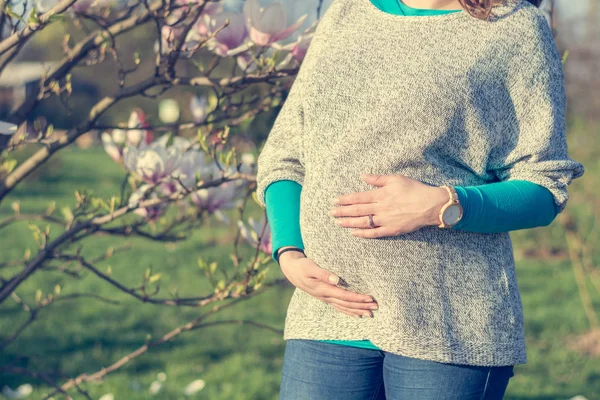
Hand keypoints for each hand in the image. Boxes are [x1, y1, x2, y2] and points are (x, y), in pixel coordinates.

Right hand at [278, 250, 378, 317]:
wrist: (292, 270)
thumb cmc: (302, 266)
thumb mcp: (310, 267)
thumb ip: (323, 274)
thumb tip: (337, 279)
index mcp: (324, 289)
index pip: (344, 296)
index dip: (357, 298)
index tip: (370, 298)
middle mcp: (326, 296)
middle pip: (346, 304)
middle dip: (362, 306)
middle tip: (376, 307)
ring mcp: (325, 298)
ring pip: (344, 307)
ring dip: (357, 311)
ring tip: (370, 314)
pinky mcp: (325, 297)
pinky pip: (339, 307)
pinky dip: (348, 311)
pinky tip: (357, 315)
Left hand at [329, 173, 447, 237]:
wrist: (431, 205)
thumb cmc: (414, 189)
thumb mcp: (396, 179)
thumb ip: (377, 179)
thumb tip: (362, 176)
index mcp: (381, 194)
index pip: (358, 197)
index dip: (345, 199)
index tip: (335, 200)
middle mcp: (380, 208)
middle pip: (357, 210)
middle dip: (342, 211)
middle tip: (330, 213)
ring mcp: (385, 220)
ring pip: (363, 222)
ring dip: (348, 222)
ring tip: (337, 222)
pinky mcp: (392, 230)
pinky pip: (374, 233)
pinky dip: (363, 234)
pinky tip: (353, 233)